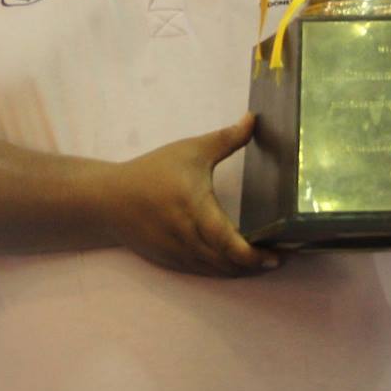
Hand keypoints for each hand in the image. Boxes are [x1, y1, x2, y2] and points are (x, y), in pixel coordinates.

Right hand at [104, 114, 277, 277]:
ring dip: (242, 270)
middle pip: (230, 265)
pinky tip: (237, 261)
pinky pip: (205, 272)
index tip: (278, 254)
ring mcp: (179, 255)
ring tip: (265, 260)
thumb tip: (254, 119)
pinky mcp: (173, 263)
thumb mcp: (190, 151)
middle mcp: (188, 238)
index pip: (230, 245)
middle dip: (257, 265)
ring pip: (218, 272)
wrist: (108, 200)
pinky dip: (224, 270)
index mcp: (195, 211)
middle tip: (282, 256)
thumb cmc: (151, 172)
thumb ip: (226, 139)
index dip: (256, 256)